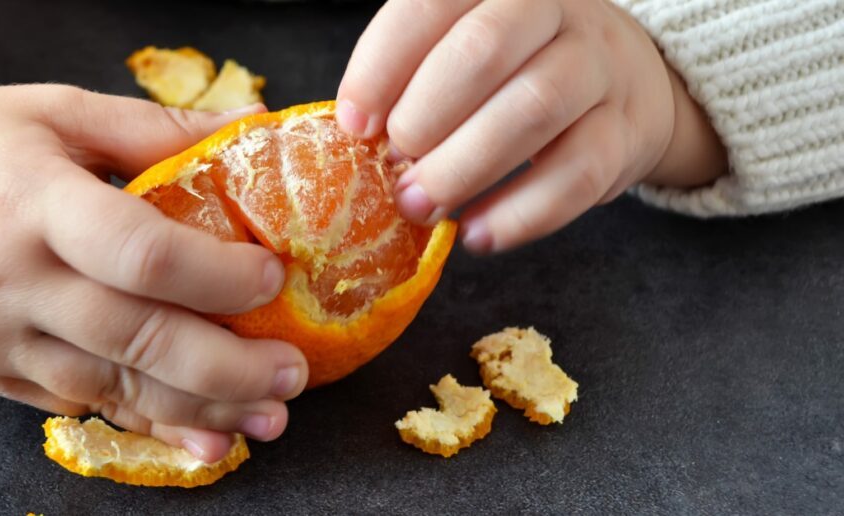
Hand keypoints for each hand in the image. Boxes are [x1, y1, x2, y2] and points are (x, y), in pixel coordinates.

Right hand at [0, 86, 307, 462]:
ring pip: (113, 387)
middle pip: (137, 337)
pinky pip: (77, 407)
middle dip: (228, 366)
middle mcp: (9, 278)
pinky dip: (144, 422)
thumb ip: (155, 129)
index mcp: (33, 200)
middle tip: (293, 373)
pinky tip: (199, 436)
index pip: (142, 251)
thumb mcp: (56, 112)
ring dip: (200, 408)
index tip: (275, 280)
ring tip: (268, 417)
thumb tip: (251, 129)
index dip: (218, 276)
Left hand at [337, 0, 726, 252]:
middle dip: (424, 118)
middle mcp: (555, 9)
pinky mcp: (627, 131)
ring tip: (421, 205)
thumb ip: (412, 76)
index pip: (430, 4)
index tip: (353, 124)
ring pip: (534, 109)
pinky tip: (478, 234)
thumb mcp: (462, 48)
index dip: (381, 66)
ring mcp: (600, 67)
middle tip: (393, 168)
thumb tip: (358, 132)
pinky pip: (578, 173)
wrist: (626, 84)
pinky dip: (521, 213)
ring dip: (463, 168)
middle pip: (484, 50)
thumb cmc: (516, 67)